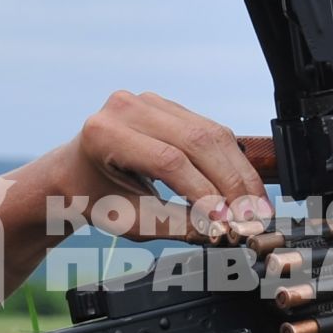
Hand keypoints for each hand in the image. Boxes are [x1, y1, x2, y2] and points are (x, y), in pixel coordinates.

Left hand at [49, 90, 271, 238]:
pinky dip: (231, 160)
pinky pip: (210, 130)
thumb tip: (222, 231)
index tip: (227, 220)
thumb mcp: (130, 220)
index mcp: (106, 134)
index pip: (169, 161)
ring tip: (256, 205)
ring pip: (211, 133)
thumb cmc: (95, 198)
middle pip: (196, 142)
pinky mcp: (169, 106)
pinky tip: (244, 186)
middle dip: (231, 182)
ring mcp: (150, 102)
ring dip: (239, 172)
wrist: (76, 174)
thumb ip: (175, 224)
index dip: (203, 190)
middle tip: (253, 216)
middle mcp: (127, 108)